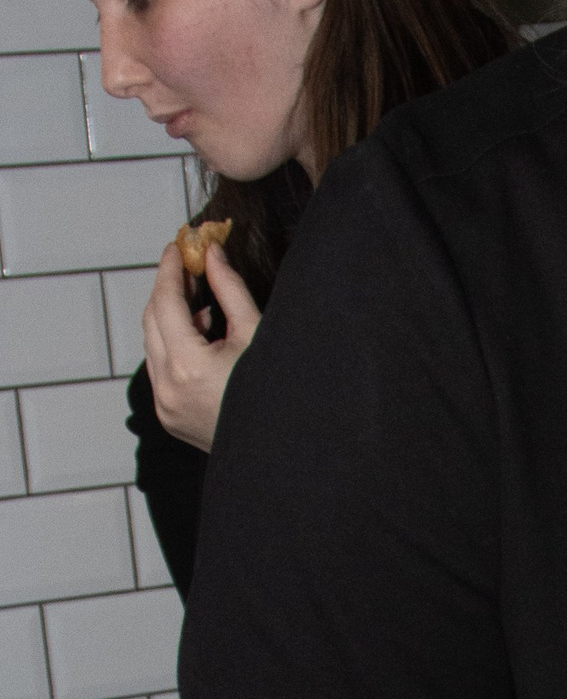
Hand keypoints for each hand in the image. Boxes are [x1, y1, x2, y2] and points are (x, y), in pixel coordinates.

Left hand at [140, 235, 258, 453]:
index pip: (165, 302)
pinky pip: (161, 369)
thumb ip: (229, 291)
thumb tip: (213, 255)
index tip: (178, 246)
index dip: (171, 269)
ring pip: (153, 344)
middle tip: (189, 268)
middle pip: (151, 319)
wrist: (282, 453)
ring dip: (170, 319)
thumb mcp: (256, 336)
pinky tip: (201, 340)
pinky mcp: (168, 417)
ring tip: (201, 305)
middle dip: (167, 290)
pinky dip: (173, 347)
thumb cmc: (277, 394)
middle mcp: (168, 386)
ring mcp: (164, 405)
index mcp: (188, 365)